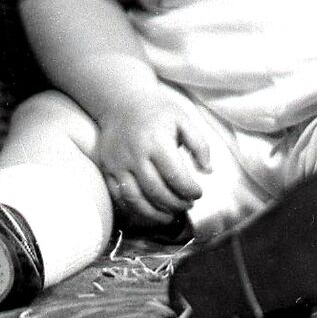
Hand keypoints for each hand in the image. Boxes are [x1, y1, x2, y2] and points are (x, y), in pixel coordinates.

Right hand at [96, 87, 211, 226]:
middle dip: (176, 204)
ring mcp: (118, 164)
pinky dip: (135, 209)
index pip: (175, 175)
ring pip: (136, 199)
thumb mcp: (183, 119)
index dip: (189, 190)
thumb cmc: (157, 111)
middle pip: (156, 191)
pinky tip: (149, 211)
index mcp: (156, 142)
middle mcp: (135, 155)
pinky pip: (119, 196)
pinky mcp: (108, 169)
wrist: (122, 102)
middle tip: (187, 205)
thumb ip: (199, 144)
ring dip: (155, 213)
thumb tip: (208, 170)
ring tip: (170, 215)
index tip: (198, 193)